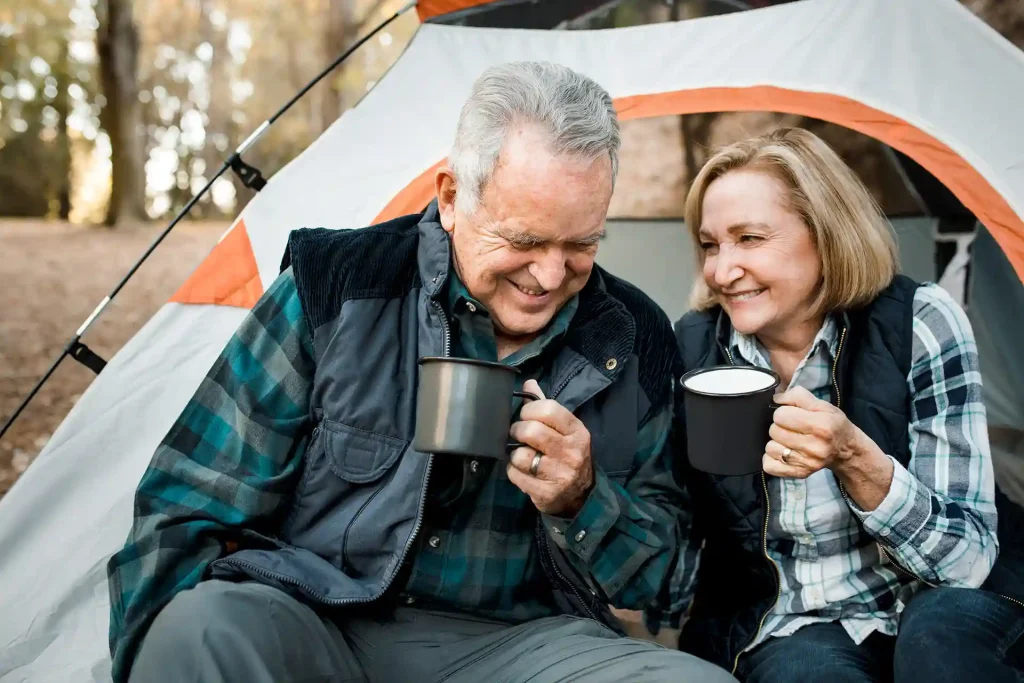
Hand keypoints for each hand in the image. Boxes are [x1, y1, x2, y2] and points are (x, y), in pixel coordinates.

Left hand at [507, 379, 594, 516]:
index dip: (529, 410)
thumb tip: (528, 383)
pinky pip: (515, 475)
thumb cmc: (568, 454)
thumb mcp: (564, 429)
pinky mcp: (546, 493)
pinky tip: (521, 470)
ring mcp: (560, 474)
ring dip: (514, 453)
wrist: (581, 494)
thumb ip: (546, 406)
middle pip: (531, 431)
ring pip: (520, 455)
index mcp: (577, 431)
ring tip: (521, 454)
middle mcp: (571, 452)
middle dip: (517, 430)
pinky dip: (513, 470)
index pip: (548, 409)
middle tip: (517, 434)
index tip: (524, 415)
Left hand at [762, 386, 869, 478]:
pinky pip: (770, 466)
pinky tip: (784, 453)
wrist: (846, 450)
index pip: (780, 415)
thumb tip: (776, 398)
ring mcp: (806, 463)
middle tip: (791, 428)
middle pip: (774, 431)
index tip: (791, 414)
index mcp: (820, 426)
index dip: (783, 412)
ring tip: (789, 440)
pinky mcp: (799, 473)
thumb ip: (797, 396)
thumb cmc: (832, 424)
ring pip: (770, 448)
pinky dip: (772, 458)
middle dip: (779, 426)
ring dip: (776, 442)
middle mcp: (814, 446)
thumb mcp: (822, 405)